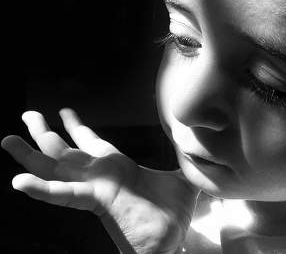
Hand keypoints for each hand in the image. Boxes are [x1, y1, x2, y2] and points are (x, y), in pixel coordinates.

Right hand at [1, 109, 199, 253]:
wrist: (173, 240)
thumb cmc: (173, 213)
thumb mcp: (183, 180)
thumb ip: (188, 164)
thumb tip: (201, 151)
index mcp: (117, 166)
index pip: (92, 142)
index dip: (76, 127)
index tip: (64, 111)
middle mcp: (101, 174)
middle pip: (66, 150)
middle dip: (45, 133)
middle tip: (26, 114)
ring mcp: (96, 186)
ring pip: (57, 166)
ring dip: (32, 154)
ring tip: (7, 140)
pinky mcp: (96, 200)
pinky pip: (64, 194)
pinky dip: (42, 189)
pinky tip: (19, 181)